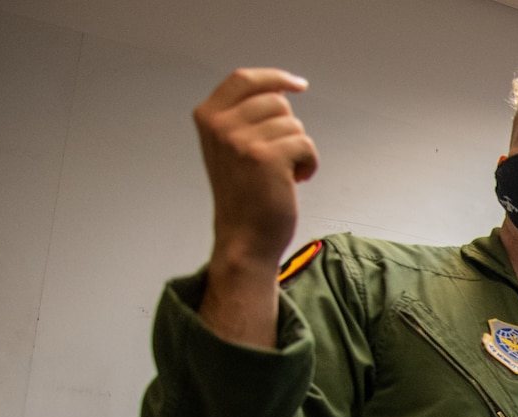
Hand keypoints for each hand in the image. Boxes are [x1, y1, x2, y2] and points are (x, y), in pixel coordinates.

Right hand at [193, 69, 319, 347]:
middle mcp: (220, 124)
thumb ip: (244, 116)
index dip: (274, 77)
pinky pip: (306, 144)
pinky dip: (310, 163)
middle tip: (281, 157)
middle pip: (276, 102)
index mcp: (207, 116)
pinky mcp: (267, 157)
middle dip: (288, 128)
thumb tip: (280, 89)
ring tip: (284, 173)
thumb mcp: (230, 147)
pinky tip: (297, 180)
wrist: (244, 238)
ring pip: (294, 124)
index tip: (298, 85)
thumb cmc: (244, 194)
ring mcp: (242, 139)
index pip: (243, 79)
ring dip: (298, 149)